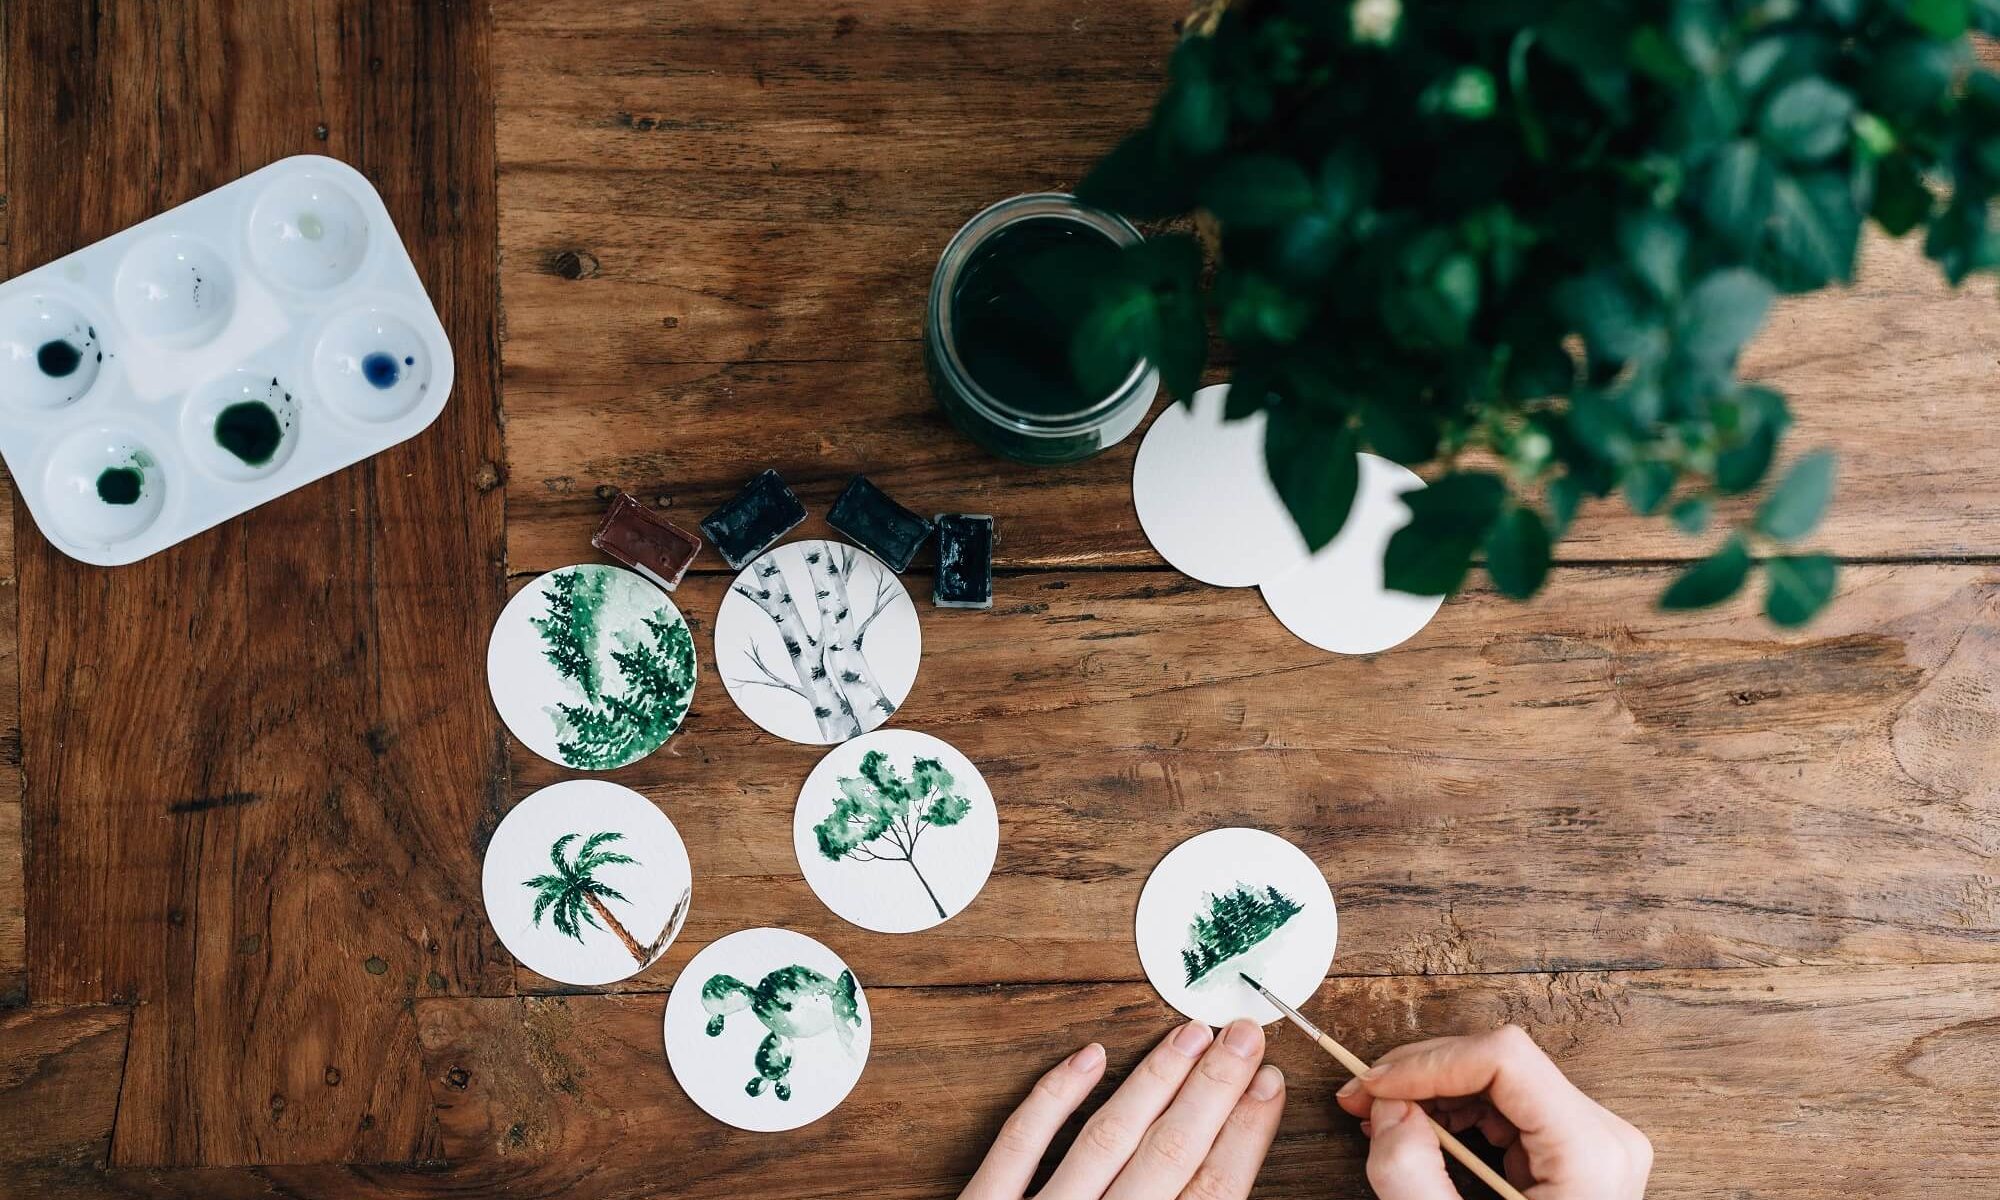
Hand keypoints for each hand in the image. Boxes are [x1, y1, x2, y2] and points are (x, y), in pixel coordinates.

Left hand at [961, 1018, 1286, 1199]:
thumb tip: (1228, 1190)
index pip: (1211, 1195)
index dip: (1244, 1137)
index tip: (1269, 1084)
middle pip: (1168, 1156)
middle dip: (1212, 1090)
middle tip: (1243, 1033)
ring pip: (1104, 1140)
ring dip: (1153, 1082)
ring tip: (1190, 1034)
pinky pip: (1018, 1147)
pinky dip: (1054, 1098)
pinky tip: (1091, 1056)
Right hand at [1335, 1024, 1649, 1198]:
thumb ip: (1412, 1174)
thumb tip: (1386, 1108)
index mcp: (1590, 1154)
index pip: (1504, 1059)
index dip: (1428, 1061)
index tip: (1374, 1086)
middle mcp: (1604, 1137)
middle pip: (1499, 1063)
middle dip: (1421, 1075)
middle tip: (1363, 1099)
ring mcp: (1594, 1143)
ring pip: (1500, 1079)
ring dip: (1434, 1091)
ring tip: (1385, 1119)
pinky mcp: (1576, 1152)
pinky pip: (1508, 1107)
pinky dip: (1457, 1112)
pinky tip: (1422, 1131)